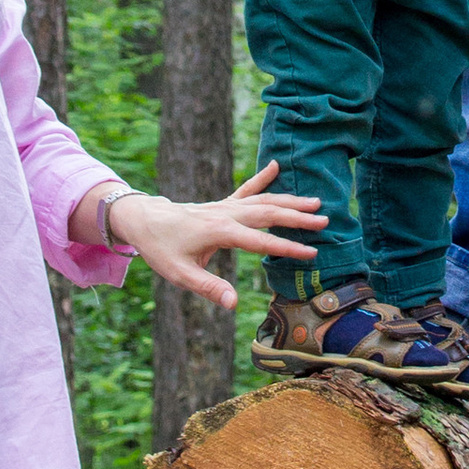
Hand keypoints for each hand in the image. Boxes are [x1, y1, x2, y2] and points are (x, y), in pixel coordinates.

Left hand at [107, 162, 325, 300]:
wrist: (144, 220)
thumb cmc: (161, 248)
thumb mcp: (180, 274)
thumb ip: (209, 288)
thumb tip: (233, 303)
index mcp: (220, 232)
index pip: (261, 241)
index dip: (287, 248)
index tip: (311, 253)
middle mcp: (226, 214)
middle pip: (269, 213)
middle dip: (298, 218)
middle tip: (325, 220)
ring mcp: (225, 206)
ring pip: (263, 200)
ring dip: (289, 200)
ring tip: (316, 202)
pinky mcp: (221, 204)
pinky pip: (245, 189)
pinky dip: (261, 178)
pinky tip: (275, 165)